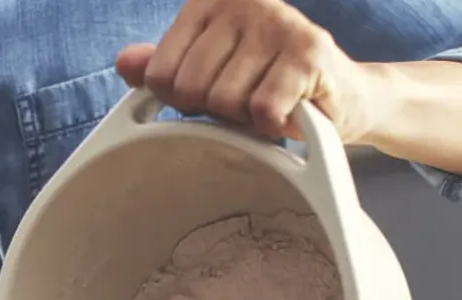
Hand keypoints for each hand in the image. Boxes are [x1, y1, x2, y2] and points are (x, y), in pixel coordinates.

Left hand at [116, 0, 383, 142]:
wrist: (338, 95)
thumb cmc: (265, 83)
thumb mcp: (208, 74)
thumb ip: (164, 67)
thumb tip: (124, 64)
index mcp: (209, 1)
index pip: (159, 75)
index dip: (182, 100)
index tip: (213, 90)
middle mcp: (243, 1)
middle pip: (190, 90)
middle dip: (215, 110)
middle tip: (244, 99)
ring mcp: (278, 22)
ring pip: (224, 103)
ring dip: (245, 118)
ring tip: (266, 101)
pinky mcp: (308, 53)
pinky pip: (261, 111)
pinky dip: (270, 125)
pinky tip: (286, 111)